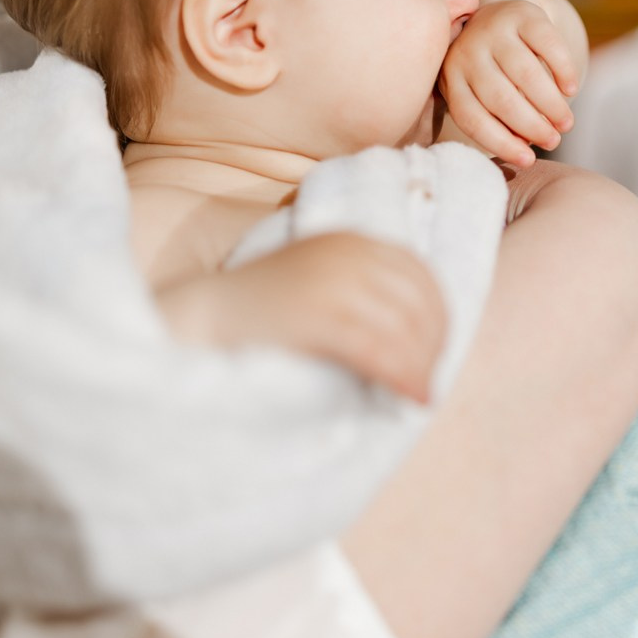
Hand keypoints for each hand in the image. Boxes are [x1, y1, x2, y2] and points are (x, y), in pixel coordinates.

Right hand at [158, 234, 447, 402]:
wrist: (199, 321)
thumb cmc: (265, 319)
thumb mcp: (324, 289)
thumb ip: (367, 297)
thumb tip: (426, 338)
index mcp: (353, 240)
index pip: (421, 275)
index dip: (437, 319)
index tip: (432, 356)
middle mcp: (349, 251)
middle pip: (419, 302)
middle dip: (432, 347)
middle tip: (425, 385)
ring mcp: (332, 279)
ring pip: (404, 328)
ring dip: (420, 367)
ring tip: (418, 396)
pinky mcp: (316, 312)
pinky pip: (377, 347)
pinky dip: (402, 376)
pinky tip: (408, 398)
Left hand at [438, 0, 578, 167]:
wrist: (495, 17)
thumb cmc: (488, 69)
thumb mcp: (476, 89)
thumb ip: (493, 118)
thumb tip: (524, 152)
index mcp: (451, 77)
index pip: (472, 117)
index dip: (500, 142)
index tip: (527, 160)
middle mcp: (467, 51)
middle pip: (500, 98)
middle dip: (531, 125)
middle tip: (553, 141)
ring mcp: (494, 29)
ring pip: (525, 74)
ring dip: (550, 104)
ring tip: (566, 123)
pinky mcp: (523, 13)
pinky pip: (548, 45)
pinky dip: (562, 70)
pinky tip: (571, 89)